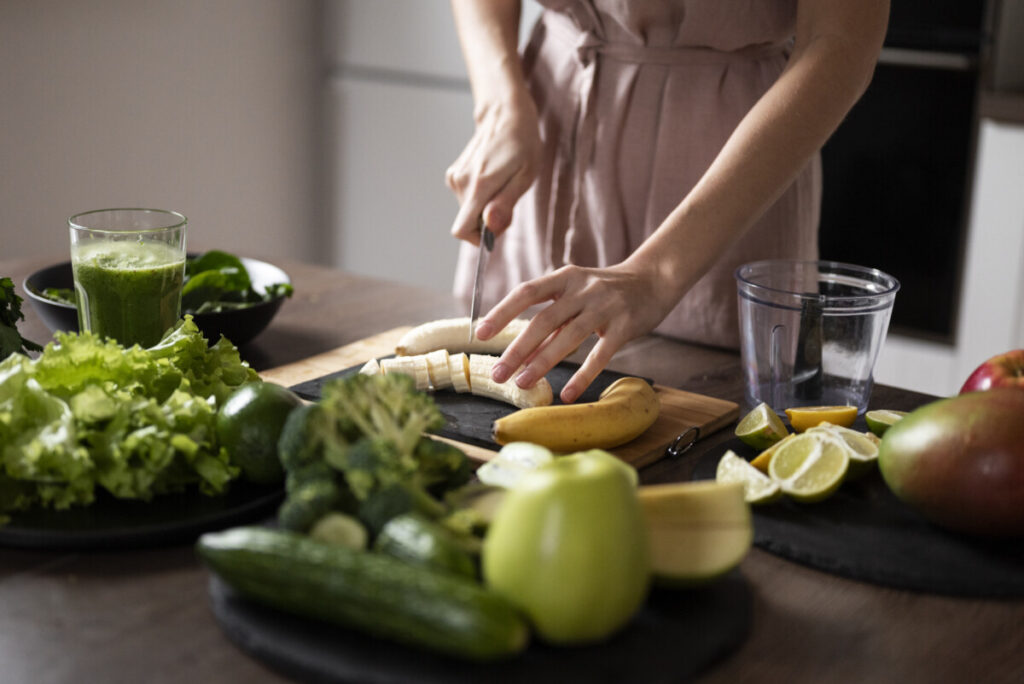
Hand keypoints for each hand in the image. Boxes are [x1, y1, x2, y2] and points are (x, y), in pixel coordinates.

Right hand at [446, 97, 541, 243]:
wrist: (505, 115)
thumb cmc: (521, 144)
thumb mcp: (525, 176)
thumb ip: (506, 204)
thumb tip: (490, 227)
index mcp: (477, 186)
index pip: (461, 230)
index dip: (479, 238)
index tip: (499, 224)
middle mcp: (460, 183)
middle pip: (468, 222)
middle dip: (488, 219)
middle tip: (509, 196)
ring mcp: (455, 177)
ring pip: (468, 210)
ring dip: (486, 206)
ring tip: (503, 183)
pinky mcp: (455, 174)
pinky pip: (467, 198)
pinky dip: (481, 195)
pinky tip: (494, 177)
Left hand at [475, 263, 673, 402]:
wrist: (654, 279)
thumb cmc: (606, 290)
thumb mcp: (577, 292)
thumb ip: (553, 315)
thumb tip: (520, 349)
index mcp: (564, 277)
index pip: (527, 292)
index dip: (502, 312)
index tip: (481, 334)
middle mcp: (582, 289)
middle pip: (544, 320)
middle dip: (517, 349)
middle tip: (498, 373)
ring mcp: (605, 306)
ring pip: (568, 337)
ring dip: (542, 362)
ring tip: (522, 384)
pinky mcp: (625, 326)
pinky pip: (600, 354)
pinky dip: (583, 375)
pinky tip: (568, 394)